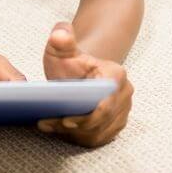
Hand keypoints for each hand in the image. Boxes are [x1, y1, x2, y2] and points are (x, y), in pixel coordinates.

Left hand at [39, 22, 132, 146]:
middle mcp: (124, 95)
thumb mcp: (61, 48)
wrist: (80, 71)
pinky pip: (98, 137)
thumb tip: (59, 34)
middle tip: (47, 124)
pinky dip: (78, 137)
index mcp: (116, 75)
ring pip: (100, 131)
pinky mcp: (114, 124)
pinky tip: (57, 132)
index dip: (88, 115)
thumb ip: (60, 38)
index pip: (106, 102)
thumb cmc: (70, 60)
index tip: (65, 120)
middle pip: (102, 120)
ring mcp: (122, 111)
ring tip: (47, 126)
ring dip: (73, 133)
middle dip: (74, 126)